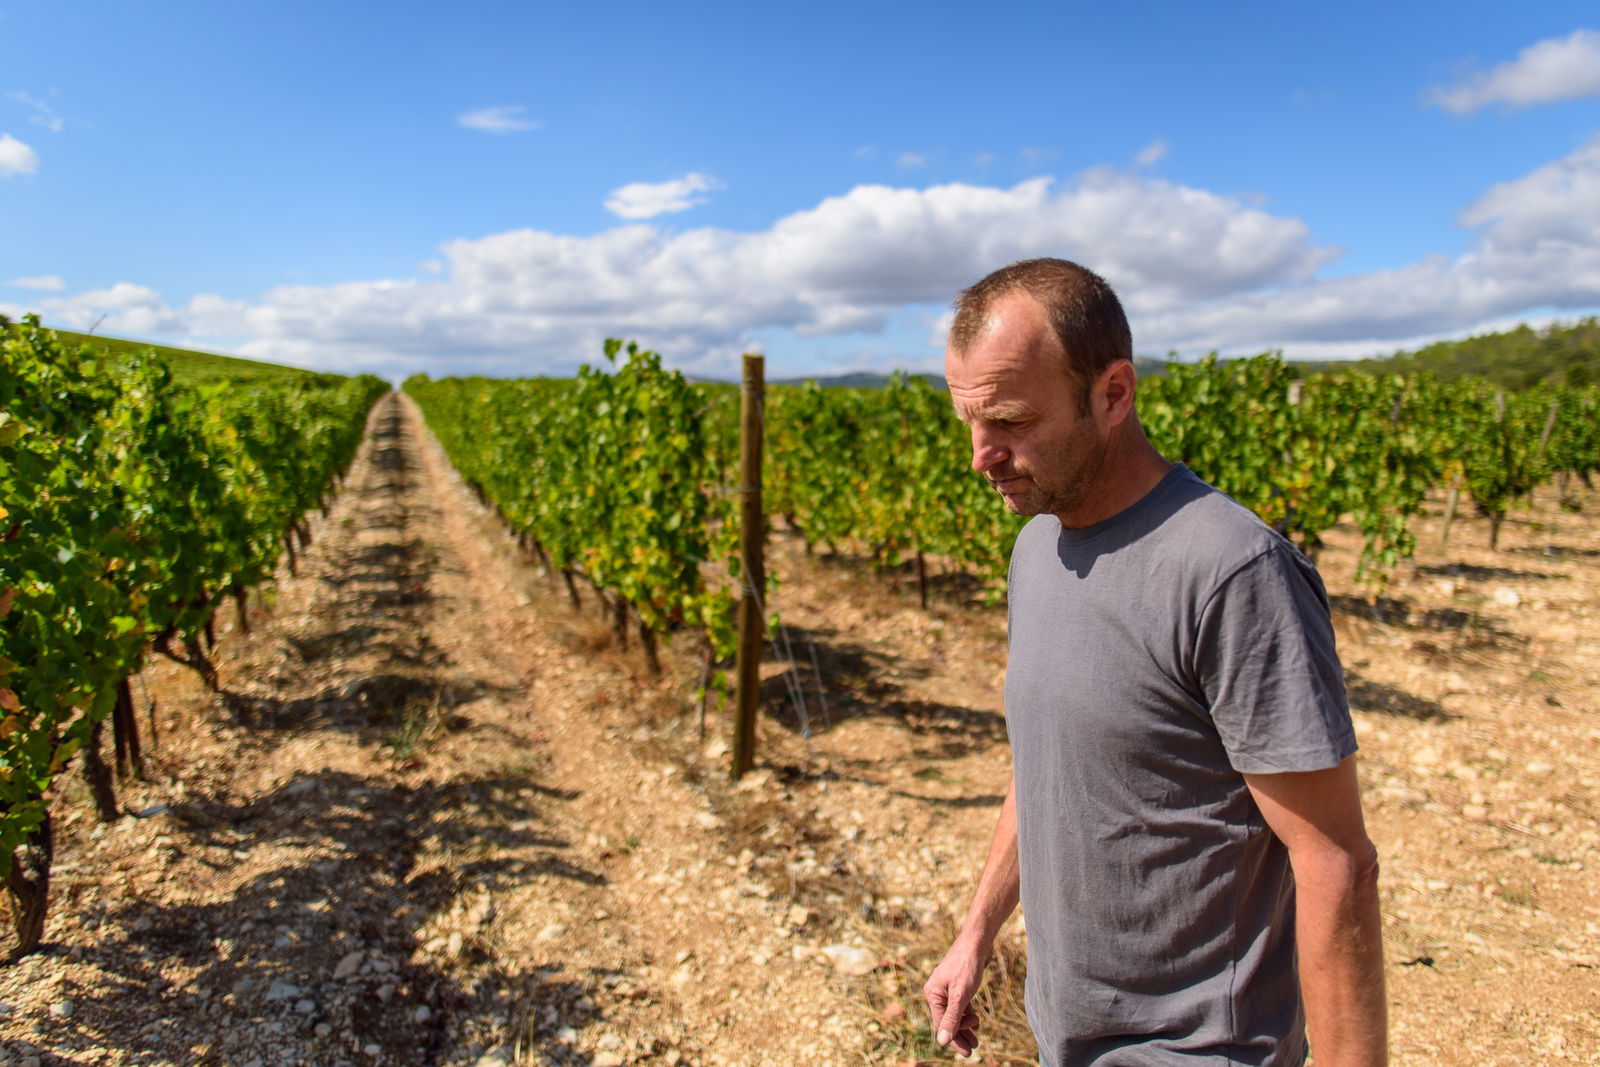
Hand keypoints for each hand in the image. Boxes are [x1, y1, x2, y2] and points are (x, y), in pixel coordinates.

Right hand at [922, 939, 986, 1055]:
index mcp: (932, 994)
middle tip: (974, 1048)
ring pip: (955, 1014)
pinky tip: (976, 1022)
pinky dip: (968, 1014)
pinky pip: (960, 1005)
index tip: (968, 1052)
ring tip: (977, 1040)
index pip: (942, 1024)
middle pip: (948, 1020)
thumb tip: (942, 1041)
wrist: (977, 942)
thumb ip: (952, 1018)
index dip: (954, 1039)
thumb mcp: (961, 995)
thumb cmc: (967, 966)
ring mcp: (947, 989)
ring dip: (966, 1026)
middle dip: (961, 1034)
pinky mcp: (958, 986)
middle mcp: (937, 992)